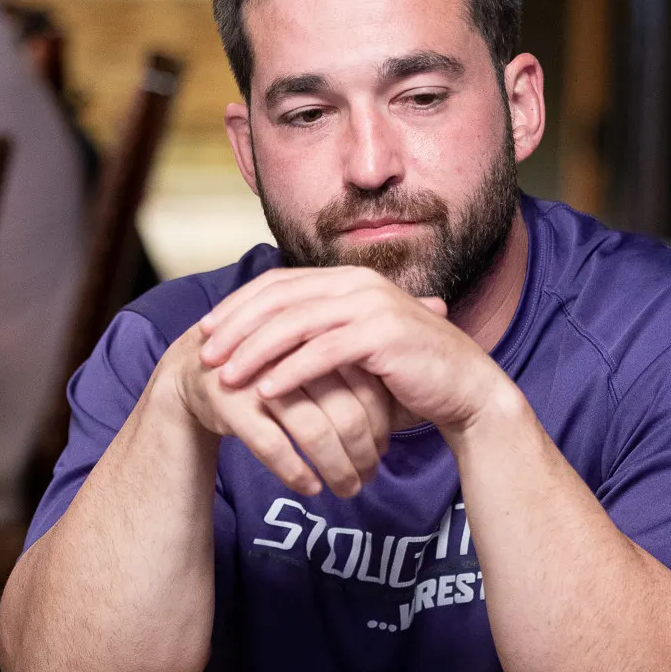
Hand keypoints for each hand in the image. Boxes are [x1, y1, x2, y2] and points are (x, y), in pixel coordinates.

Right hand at [163, 315, 394, 498]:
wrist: (195, 371)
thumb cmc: (272, 364)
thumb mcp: (319, 349)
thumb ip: (365, 351)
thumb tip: (430, 331)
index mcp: (318, 334)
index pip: (364, 382)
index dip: (381, 420)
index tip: (385, 448)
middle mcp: (291, 352)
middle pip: (343, 410)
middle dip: (363, 451)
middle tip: (372, 476)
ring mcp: (259, 376)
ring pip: (312, 431)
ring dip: (336, 467)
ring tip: (349, 490)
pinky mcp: (231, 403)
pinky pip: (272, 445)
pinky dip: (296, 471)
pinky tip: (311, 487)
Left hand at [198, 266, 507, 437]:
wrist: (465, 390)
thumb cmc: (407, 376)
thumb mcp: (356, 348)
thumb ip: (320, 336)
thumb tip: (268, 342)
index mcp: (349, 280)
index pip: (280, 283)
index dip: (239, 305)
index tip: (208, 331)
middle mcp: (358, 284)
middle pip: (279, 298)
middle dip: (236, 326)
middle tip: (205, 353)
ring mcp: (372, 305)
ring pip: (295, 323)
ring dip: (254, 350)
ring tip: (225, 375)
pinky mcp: (383, 335)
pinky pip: (324, 352)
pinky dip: (290, 370)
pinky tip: (265, 391)